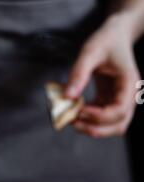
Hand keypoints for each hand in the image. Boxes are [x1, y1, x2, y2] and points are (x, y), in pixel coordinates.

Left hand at [65, 15, 139, 137]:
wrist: (115, 35)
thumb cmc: (106, 40)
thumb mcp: (91, 51)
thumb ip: (79, 73)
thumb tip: (68, 97)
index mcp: (129, 83)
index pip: (120, 110)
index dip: (99, 116)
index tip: (80, 110)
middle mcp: (129, 96)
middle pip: (118, 125)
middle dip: (95, 128)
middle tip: (73, 121)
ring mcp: (121, 101)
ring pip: (112, 127)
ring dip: (92, 128)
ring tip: (73, 119)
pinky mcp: (110, 102)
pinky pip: (102, 120)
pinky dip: (89, 121)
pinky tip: (75, 112)